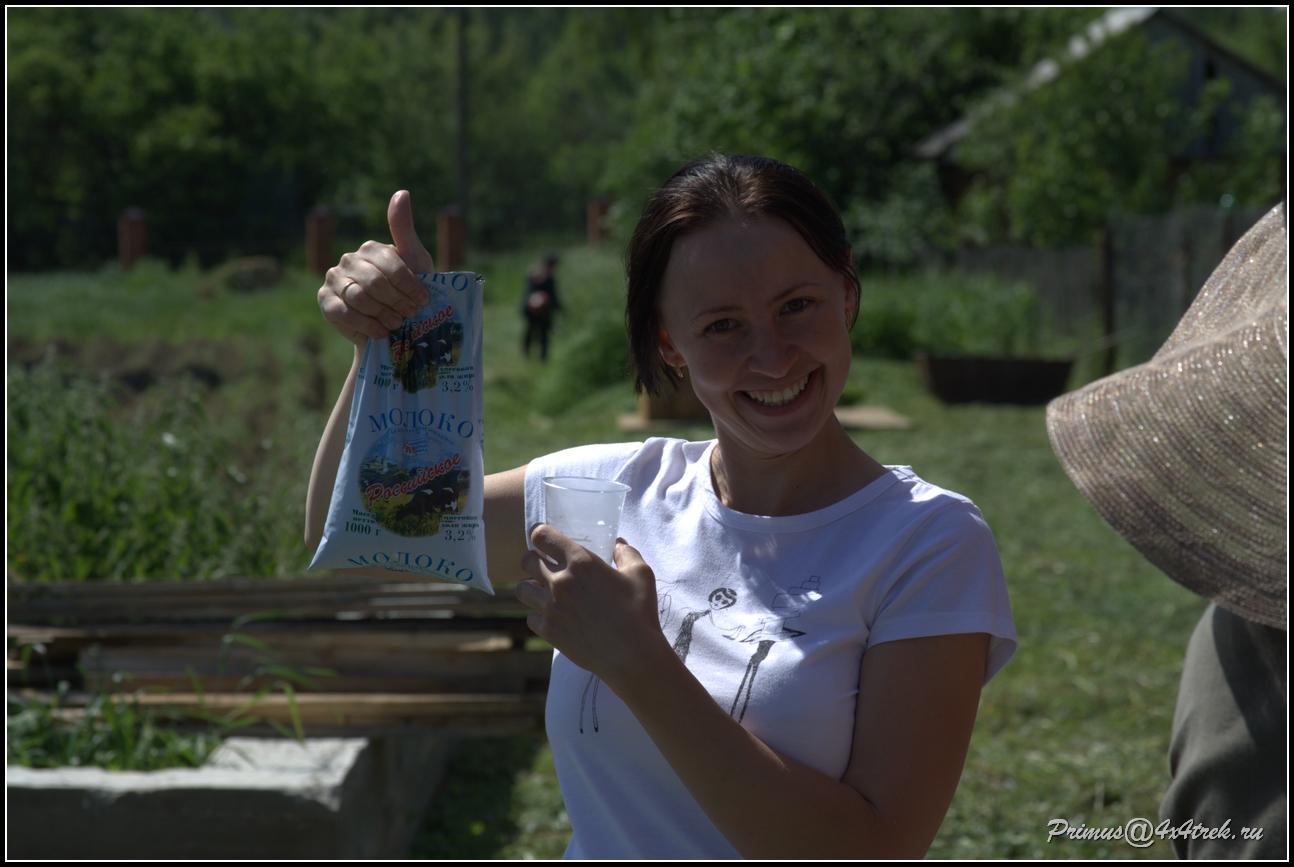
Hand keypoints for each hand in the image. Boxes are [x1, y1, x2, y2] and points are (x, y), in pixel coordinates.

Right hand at [317, 190, 435, 346]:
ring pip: (359, 298)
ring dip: (382, 314)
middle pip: (375, 283)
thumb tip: (402, 192)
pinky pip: (344, 313)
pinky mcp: (325, 300)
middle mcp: (349, 260)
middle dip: (397, 302)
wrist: (390, 325)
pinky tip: (381, 331)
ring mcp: (334, 279)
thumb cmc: (406, 290)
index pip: (391, 265)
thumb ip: (405, 230)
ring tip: (397, 324)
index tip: (424, 300)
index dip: (409, 284)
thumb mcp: (414, 261)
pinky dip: (366, 325)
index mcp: (371, 249)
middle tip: (410, 315)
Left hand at [515, 525, 667, 683]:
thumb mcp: (641, 574)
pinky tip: (553, 616)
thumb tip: (619, 544)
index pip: (542, 535)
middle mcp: (560, 581)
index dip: (540, 534)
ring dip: (531, 588)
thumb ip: (627, 553)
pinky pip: (530, 617)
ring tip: (545, 592)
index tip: (545, 540)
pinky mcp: (549, 631)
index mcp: (580, 562)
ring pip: (521, 589)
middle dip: (533, 560)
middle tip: (545, 566)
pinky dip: (539, 615)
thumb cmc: (639, 612)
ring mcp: (551, 607)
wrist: (632, 655)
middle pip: (526, 561)